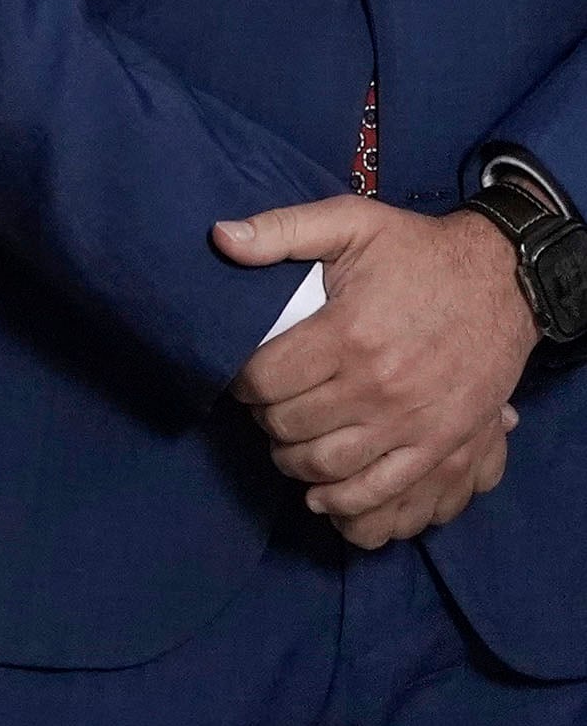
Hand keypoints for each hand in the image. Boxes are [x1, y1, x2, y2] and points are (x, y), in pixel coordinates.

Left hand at [219, 196, 541, 547]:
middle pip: (290, 425)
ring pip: (327, 465)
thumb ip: (281, 230)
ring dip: (293, 460)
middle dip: (264, 419)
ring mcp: (413, 422)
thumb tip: (221, 239)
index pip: (265, 379)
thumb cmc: (420, 252)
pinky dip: (345, 502)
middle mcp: (379, 386)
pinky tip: (322, 492)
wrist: (505, 282)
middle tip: (265, 407)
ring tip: (287, 442)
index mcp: (349, 334)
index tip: (245, 376)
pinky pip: (384, 491)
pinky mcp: (442, 445)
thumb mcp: (351, 222)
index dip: (241, 381)